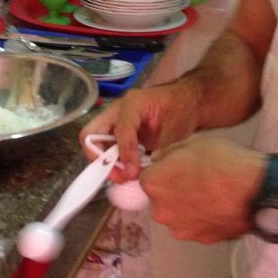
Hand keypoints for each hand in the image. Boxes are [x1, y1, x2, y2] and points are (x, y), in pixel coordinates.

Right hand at [80, 80, 200, 180]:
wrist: (187, 100)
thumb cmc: (183, 110)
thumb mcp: (174, 131)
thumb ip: (158, 151)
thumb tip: (142, 173)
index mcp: (133, 104)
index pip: (120, 131)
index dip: (125, 154)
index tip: (132, 173)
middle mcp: (117, 110)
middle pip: (91, 134)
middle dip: (99, 158)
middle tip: (118, 175)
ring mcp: (115, 120)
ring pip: (95, 142)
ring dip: (105, 162)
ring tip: (124, 176)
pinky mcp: (118, 130)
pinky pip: (106, 147)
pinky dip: (112, 160)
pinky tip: (127, 170)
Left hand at [141, 136, 263, 242]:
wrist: (256, 190)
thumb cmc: (224, 162)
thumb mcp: (193, 142)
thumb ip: (168, 153)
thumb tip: (160, 160)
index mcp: (154, 184)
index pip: (146, 177)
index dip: (162, 171)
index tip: (175, 167)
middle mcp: (161, 211)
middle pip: (161, 198)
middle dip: (173, 189)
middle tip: (196, 178)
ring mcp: (181, 228)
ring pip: (178, 213)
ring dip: (187, 205)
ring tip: (211, 191)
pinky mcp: (200, 239)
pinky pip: (195, 225)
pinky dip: (203, 217)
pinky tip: (218, 204)